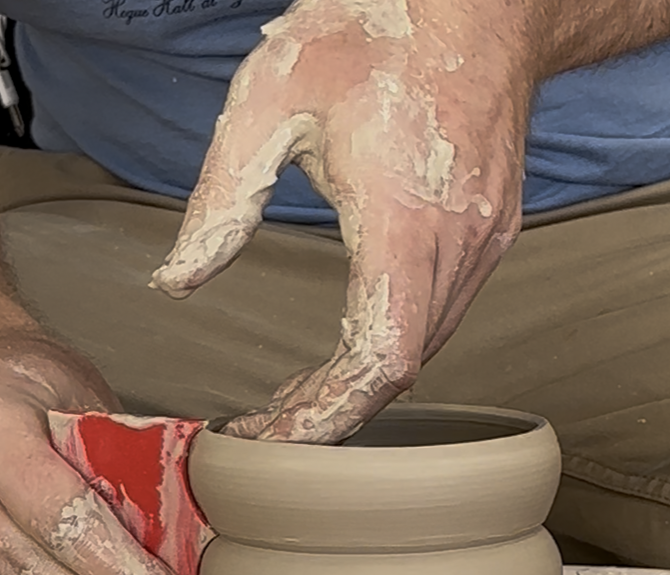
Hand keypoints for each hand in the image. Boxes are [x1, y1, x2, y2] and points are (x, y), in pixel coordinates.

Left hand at [151, 0, 534, 442]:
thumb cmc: (377, 26)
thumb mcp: (270, 97)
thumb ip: (221, 199)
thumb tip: (178, 281)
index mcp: (403, 217)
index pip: (378, 359)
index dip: (328, 414)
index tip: (278, 438)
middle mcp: (456, 243)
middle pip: (399, 371)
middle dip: (332, 411)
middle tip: (269, 425)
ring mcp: (484, 242)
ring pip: (423, 350)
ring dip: (361, 383)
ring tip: (297, 393)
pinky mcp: (491, 234)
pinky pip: (441, 315)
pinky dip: (392, 345)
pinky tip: (350, 343)